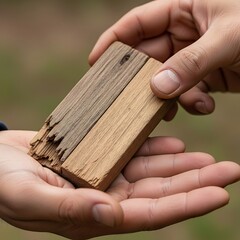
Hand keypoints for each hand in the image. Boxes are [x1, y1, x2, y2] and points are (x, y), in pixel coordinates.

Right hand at [0, 130, 238, 239]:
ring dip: (181, 166)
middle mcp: (106, 197)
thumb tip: (110, 214)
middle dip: (196, 182)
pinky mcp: (99, 158)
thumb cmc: (3, 182)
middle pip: (160, 192)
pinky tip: (174, 145)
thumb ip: (68, 208)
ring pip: (152, 173)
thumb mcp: (29, 195)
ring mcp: (104, 176)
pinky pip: (134, 154)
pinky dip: (155, 150)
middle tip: (229, 170)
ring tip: (209, 158)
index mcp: (94, 214)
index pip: (151, 214)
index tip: (220, 193)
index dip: (187, 203)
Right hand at [89, 0, 239, 115]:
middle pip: (148, 58)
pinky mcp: (205, 76)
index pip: (137, 23)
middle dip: (143, 81)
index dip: (114, 42)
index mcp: (184, 9)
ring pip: (165, 80)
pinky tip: (204, 105)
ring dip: (170, 97)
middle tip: (136, 101)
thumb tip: (158, 88)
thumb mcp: (230, 38)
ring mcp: (193, 57)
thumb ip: (193, 62)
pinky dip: (191, 102)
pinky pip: (186, 91)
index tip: (96, 63)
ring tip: (178, 108)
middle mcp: (184, 33)